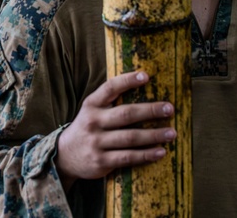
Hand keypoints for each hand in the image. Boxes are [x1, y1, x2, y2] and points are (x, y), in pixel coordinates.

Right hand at [56, 71, 175, 185]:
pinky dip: (146, 155)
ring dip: (154, 135)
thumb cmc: (87, 128)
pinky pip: (128, 157)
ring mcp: (97, 142)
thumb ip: (110, 101)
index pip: (110, 88)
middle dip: (150, 111)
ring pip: (130, 138)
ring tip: (171, 132)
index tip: (146, 76)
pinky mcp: (102, 161)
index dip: (128, 81)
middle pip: (126, 114)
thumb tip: (142, 86)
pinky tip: (160, 151)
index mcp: (91, 105)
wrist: (65, 155)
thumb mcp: (92, 110)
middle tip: (169, 108)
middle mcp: (93, 121)